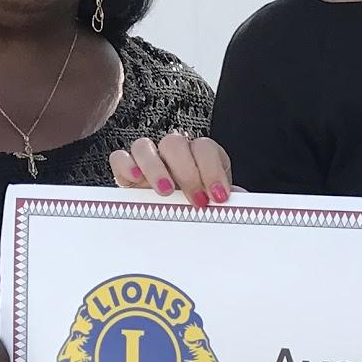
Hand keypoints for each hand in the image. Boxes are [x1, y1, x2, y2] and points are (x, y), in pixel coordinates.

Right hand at [111, 132, 234, 205]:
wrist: (174, 218)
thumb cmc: (199, 207)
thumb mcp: (216, 204)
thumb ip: (229, 201)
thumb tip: (243, 202)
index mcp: (200, 155)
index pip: (205, 148)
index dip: (212, 170)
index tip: (218, 197)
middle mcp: (173, 152)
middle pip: (175, 143)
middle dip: (187, 172)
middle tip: (196, 200)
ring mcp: (148, 158)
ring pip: (144, 146)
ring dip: (155, 168)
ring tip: (165, 191)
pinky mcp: (126, 169)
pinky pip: (119, 157)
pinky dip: (125, 165)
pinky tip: (135, 180)